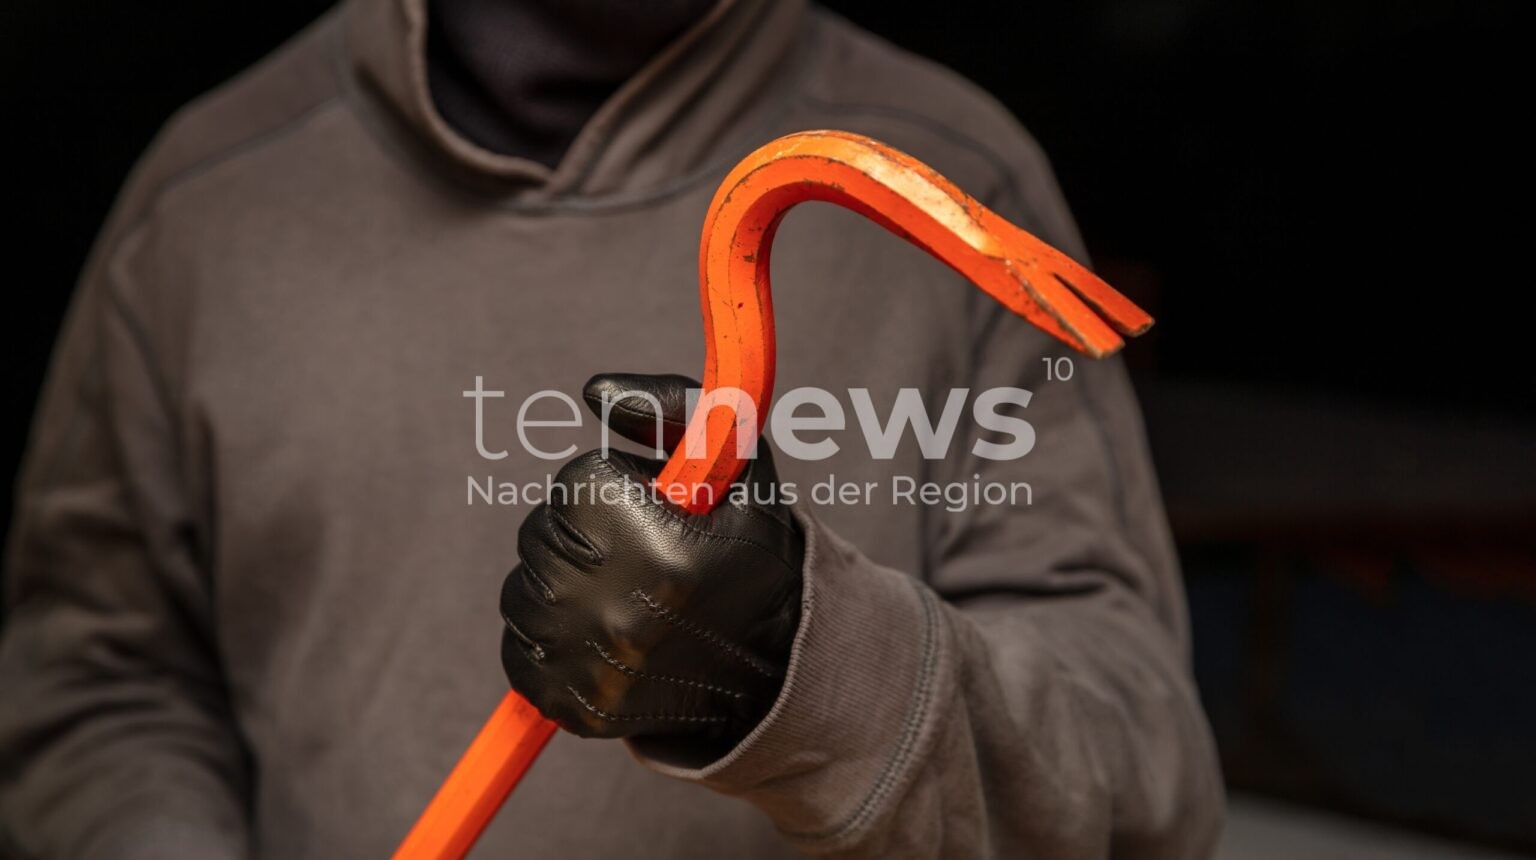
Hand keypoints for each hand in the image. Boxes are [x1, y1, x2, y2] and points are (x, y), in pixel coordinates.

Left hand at [500, 373, 802, 758]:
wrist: (769, 666)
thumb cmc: (744, 549)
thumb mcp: (737, 464)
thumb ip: (672, 405)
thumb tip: (594, 390)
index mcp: (661, 548)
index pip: (578, 480)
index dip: (612, 488)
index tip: (649, 512)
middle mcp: (622, 613)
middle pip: (542, 532)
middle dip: (582, 531)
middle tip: (631, 552)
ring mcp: (593, 667)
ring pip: (523, 589)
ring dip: (562, 582)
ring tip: (619, 594)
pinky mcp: (572, 706)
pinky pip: (518, 649)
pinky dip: (549, 638)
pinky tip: (600, 636)